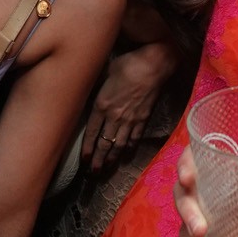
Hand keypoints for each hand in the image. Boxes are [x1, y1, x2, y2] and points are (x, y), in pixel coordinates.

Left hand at [82, 43, 177, 169]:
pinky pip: (135, 137)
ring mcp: (130, 119)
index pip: (92, 132)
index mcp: (102, 105)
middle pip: (105, 143)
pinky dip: (130, 147)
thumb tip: (90, 88)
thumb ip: (98, 86)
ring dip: (112, 158)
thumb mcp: (105, 72)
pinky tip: (126, 153)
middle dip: (98, 159)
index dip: (87, 147)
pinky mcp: (144, 118)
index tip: (84, 159)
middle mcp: (115, 116)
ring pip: (119, 144)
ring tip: (107, 168)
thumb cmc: (128, 64)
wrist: (153, 65)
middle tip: (93, 172)